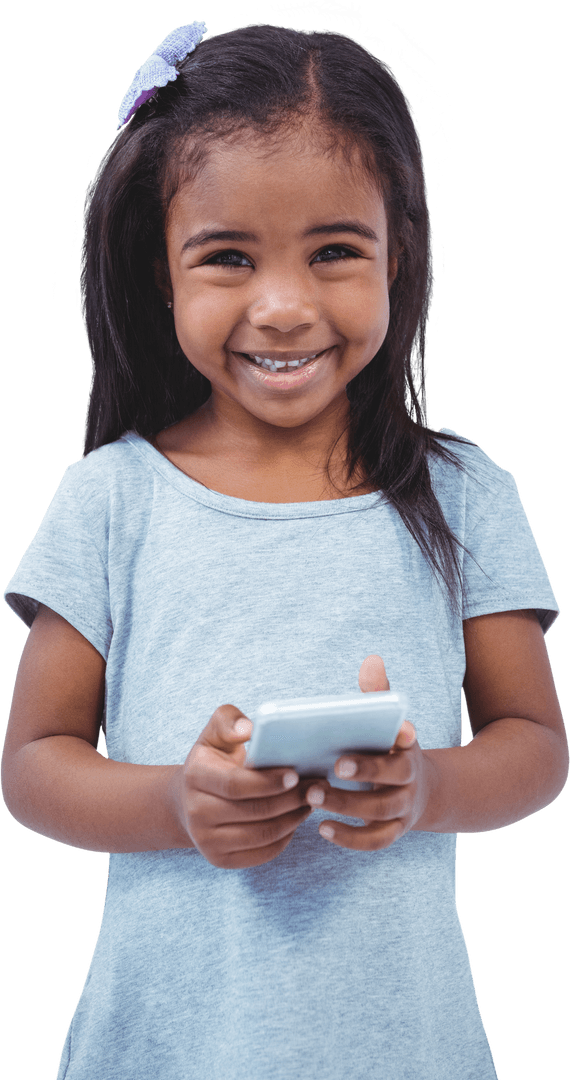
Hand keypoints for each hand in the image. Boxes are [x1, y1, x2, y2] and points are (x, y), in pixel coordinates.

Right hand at [173, 705, 313, 868]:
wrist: (187, 801)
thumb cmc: (212, 761)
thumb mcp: (214, 734)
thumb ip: (229, 720)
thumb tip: (249, 729)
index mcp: (195, 776)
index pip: (236, 784)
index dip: (268, 782)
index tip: (295, 774)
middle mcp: (196, 812)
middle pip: (254, 811)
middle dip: (291, 800)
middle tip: (317, 788)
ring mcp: (206, 841)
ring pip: (262, 835)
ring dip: (293, 819)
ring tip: (311, 801)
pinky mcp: (219, 861)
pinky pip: (262, 853)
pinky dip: (285, 837)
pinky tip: (295, 819)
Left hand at [304, 655, 432, 850]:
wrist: (426, 790)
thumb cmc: (393, 750)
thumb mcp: (391, 724)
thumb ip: (379, 696)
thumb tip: (371, 660)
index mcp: (407, 753)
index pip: (402, 750)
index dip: (384, 751)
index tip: (348, 754)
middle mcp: (409, 783)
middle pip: (390, 785)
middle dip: (359, 779)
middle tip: (323, 774)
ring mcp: (403, 811)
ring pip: (379, 815)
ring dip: (346, 808)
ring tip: (313, 797)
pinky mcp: (392, 832)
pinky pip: (375, 841)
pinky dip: (350, 839)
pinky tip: (322, 828)